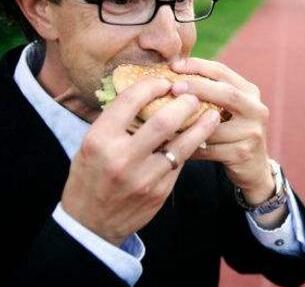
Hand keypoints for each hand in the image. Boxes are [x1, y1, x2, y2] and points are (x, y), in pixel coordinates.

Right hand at [61, 77, 220, 245]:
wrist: (90, 224)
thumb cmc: (90, 176)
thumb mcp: (91, 145)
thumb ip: (116, 123)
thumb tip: (147, 95)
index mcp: (100, 140)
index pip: (130, 101)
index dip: (152, 85)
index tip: (164, 82)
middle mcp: (122, 158)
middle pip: (163, 121)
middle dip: (184, 103)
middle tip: (194, 96)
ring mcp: (143, 177)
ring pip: (182, 145)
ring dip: (202, 126)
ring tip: (213, 114)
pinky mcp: (160, 191)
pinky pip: (180, 163)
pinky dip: (192, 147)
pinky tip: (201, 138)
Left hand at [170, 57, 275, 205]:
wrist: (253, 168)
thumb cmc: (230, 132)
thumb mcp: (226, 108)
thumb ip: (208, 92)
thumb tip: (170, 73)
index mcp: (249, 92)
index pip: (223, 72)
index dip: (198, 66)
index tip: (173, 65)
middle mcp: (256, 110)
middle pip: (226, 93)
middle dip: (198, 88)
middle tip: (173, 87)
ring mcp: (252, 132)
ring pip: (214, 126)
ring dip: (187, 124)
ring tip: (164, 119)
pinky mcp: (243, 153)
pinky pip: (209, 149)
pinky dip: (189, 146)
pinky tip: (172, 144)